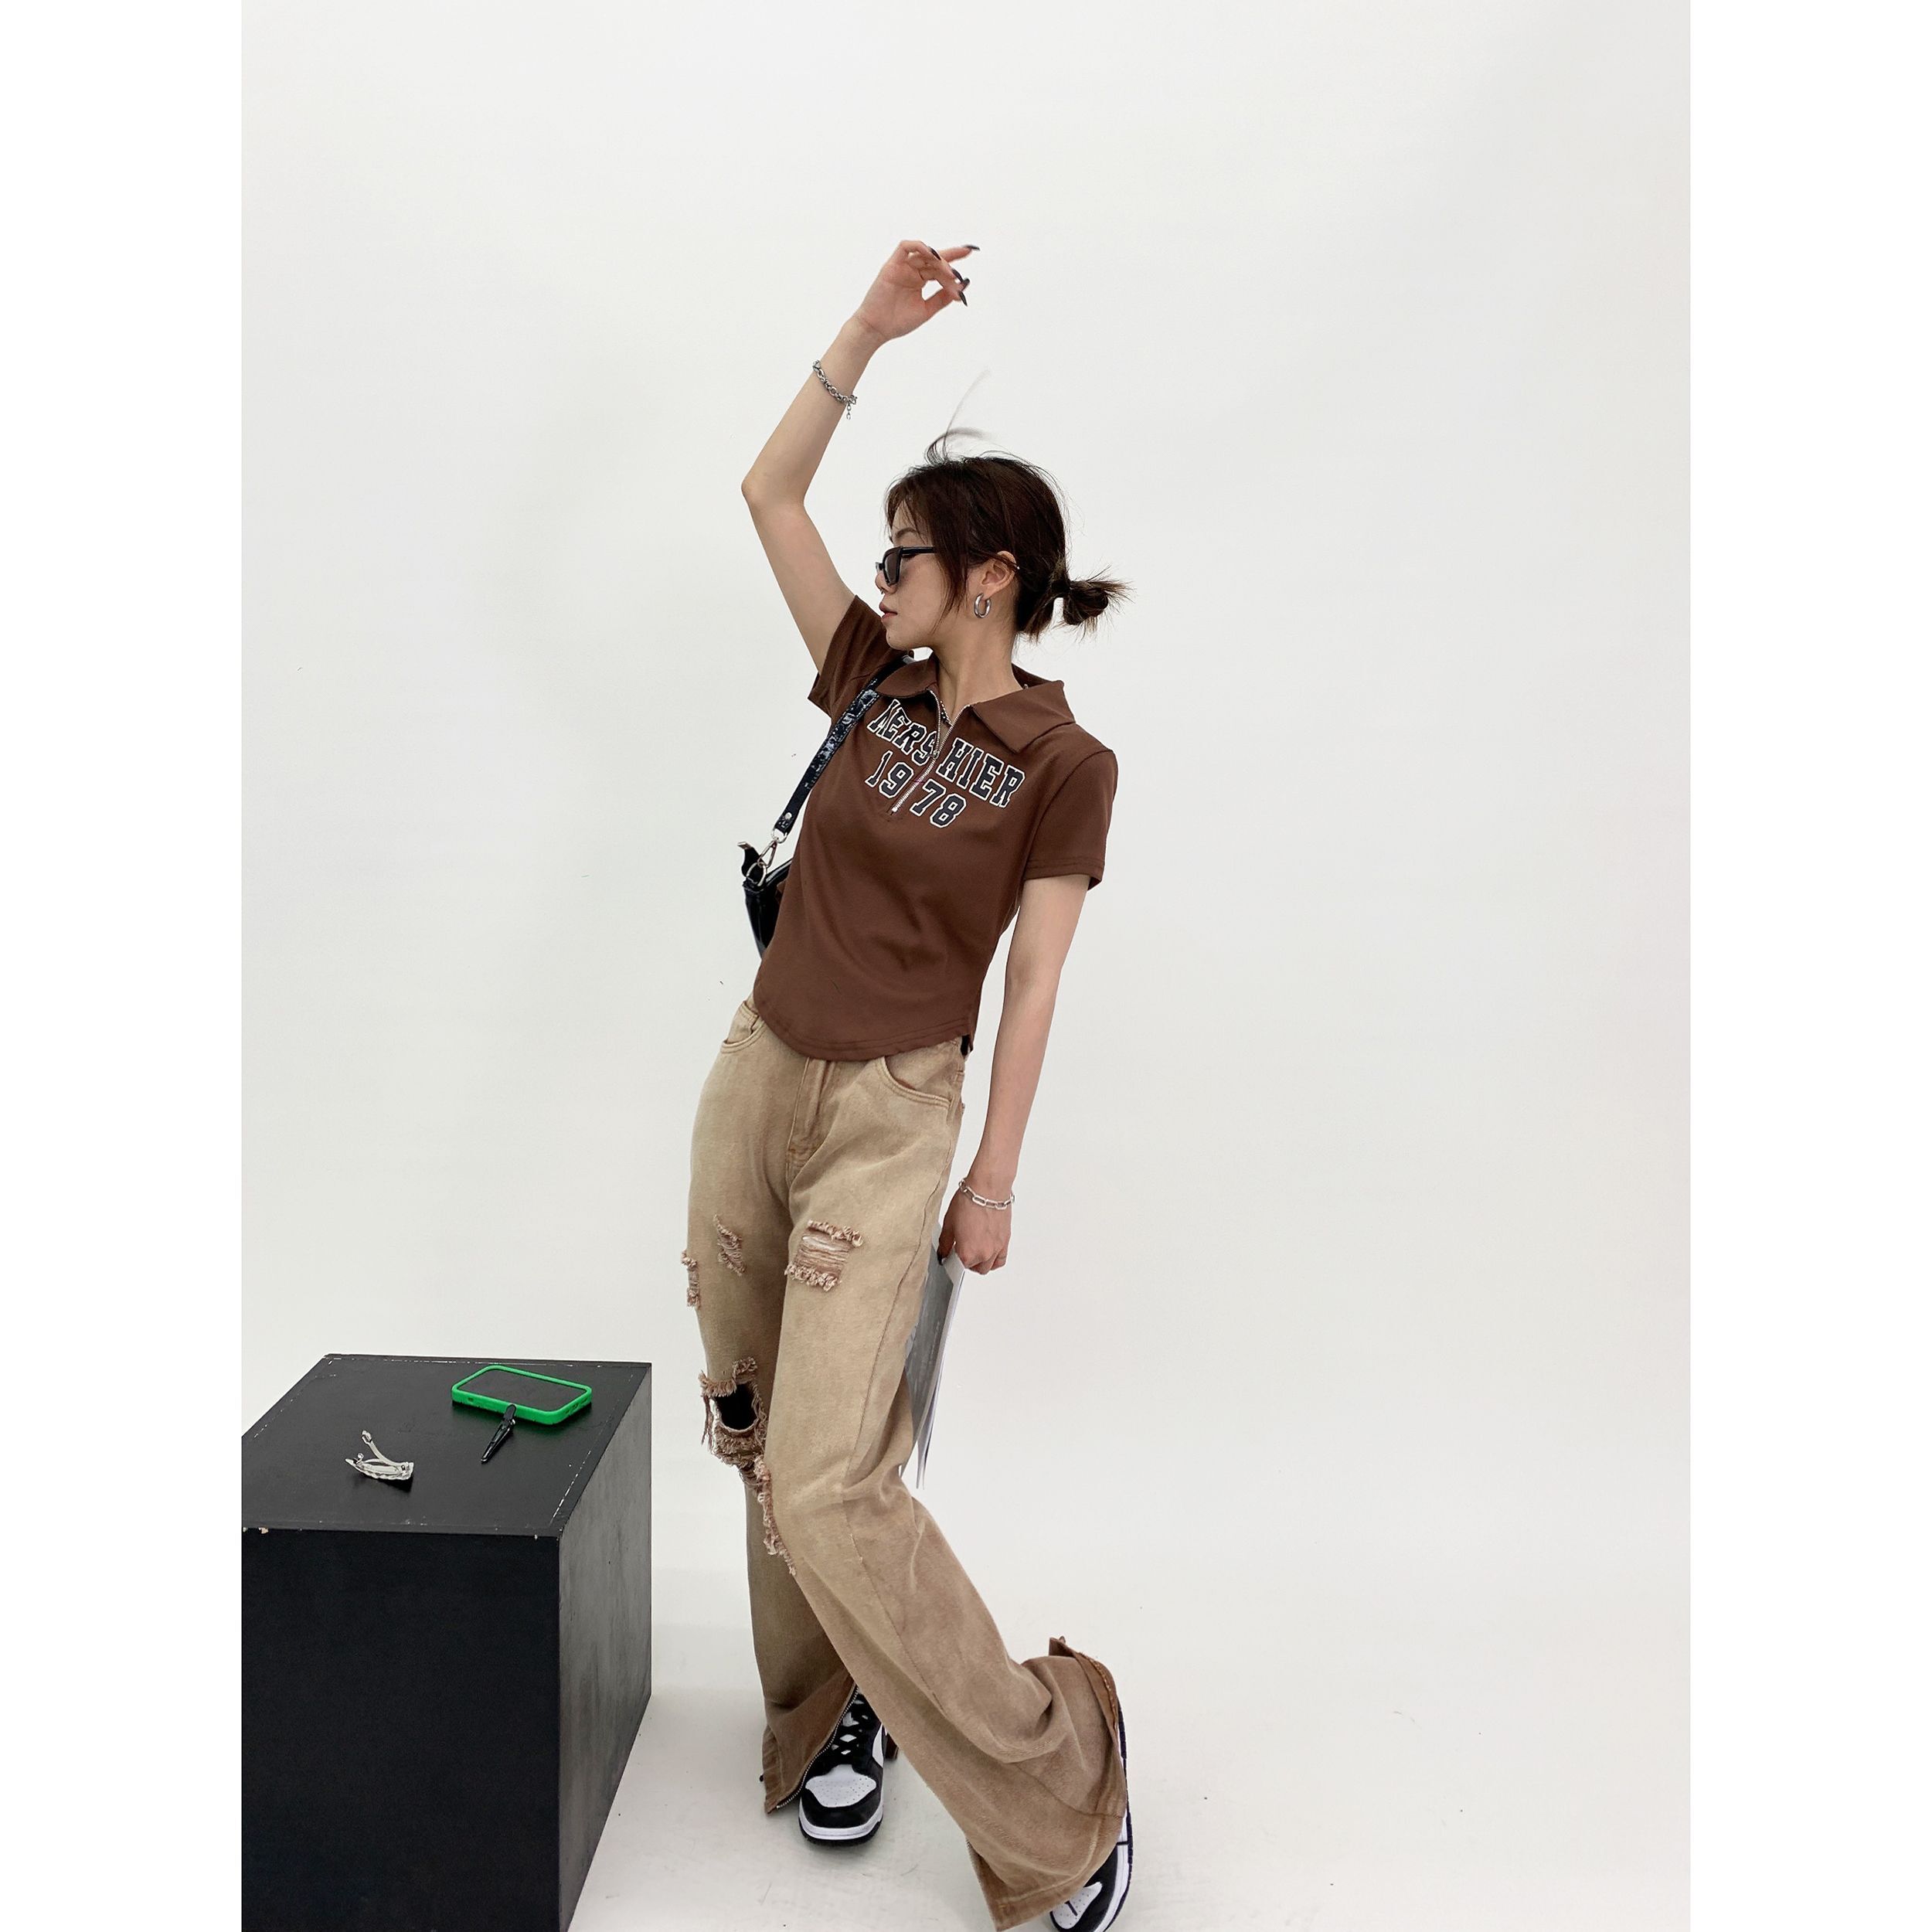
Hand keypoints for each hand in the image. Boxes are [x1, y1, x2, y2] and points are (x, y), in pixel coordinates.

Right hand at [854, 239, 973, 343]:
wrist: (877, 329)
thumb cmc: (898, 322)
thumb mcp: (927, 310)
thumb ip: (942, 298)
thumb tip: (962, 286)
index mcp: (919, 280)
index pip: (939, 269)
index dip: (954, 265)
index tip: (969, 258)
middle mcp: (912, 271)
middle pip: (935, 261)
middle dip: (949, 264)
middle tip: (959, 275)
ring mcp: (902, 267)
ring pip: (924, 254)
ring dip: (938, 260)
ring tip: (948, 271)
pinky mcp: (892, 265)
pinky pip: (905, 247)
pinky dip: (920, 246)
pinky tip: (932, 254)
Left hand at [937, 1186, 1008, 1272]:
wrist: (988, 1188)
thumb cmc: (969, 1201)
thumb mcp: (949, 1223)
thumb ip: (945, 1243)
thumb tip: (943, 1252)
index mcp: (967, 1253)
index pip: (958, 1267)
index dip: (953, 1260)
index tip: (951, 1252)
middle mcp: (984, 1254)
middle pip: (974, 1269)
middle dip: (967, 1262)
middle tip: (962, 1249)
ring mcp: (996, 1249)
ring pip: (988, 1267)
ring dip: (981, 1263)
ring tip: (975, 1250)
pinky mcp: (1005, 1240)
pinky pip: (1001, 1259)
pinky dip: (994, 1259)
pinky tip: (988, 1251)